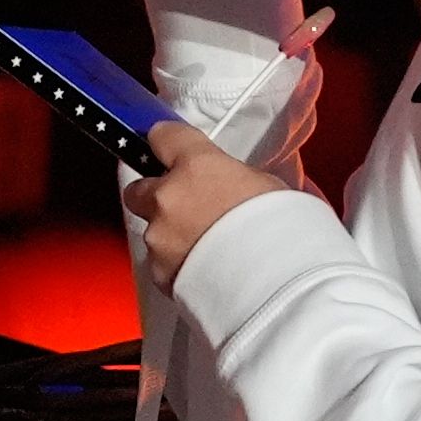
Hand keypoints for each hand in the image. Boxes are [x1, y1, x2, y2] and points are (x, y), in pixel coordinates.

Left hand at [123, 120, 287, 285]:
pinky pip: (161, 264)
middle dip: (156, 197)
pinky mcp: (159, 272)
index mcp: (196, 165)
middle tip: (186, 209)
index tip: (170, 150)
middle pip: (139, 188)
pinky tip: (204, 271)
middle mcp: (168, 196)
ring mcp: (159, 236)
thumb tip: (224, 185)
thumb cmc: (281, 231)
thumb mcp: (264, 186)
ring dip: (171, 237)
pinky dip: (177, 266)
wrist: (276, 284)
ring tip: (206, 250)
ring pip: (152, 231)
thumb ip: (230, 179)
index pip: (163, 136)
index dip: (167, 144)